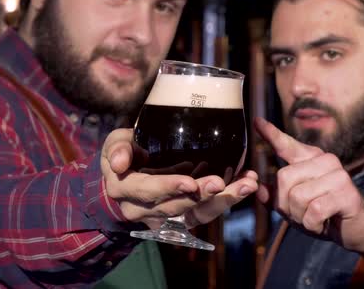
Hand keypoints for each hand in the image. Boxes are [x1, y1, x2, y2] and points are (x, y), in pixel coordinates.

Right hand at [101, 128, 257, 228]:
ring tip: (247, 184)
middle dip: (202, 195)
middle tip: (223, 182)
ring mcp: (165, 217)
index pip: (147, 191)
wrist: (128, 175)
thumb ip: (117, 149)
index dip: (169, 188)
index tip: (190, 183)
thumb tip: (118, 162)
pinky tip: (246, 184)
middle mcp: (143, 210)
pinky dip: (227, 200)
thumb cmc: (125, 153)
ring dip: (224, 200)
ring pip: (196, 214)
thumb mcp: (116, 144)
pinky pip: (206, 213)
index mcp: (124, 190)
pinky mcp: (182, 219)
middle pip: (176, 206)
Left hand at [254, 117, 363, 251]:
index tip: (256, 121)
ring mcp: (337, 175)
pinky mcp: (346, 192)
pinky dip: (312, 224)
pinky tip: (323, 224)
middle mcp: (325, 161)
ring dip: (300, 216)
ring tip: (315, 218)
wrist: (360, 230)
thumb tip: (257, 188)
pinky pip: (313, 210)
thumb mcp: (296, 207)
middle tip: (302, 214)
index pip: (287, 145)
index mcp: (311, 160)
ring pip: (297, 196)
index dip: (271, 134)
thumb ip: (276, 197)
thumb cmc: (326, 216)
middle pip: (284, 178)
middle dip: (286, 204)